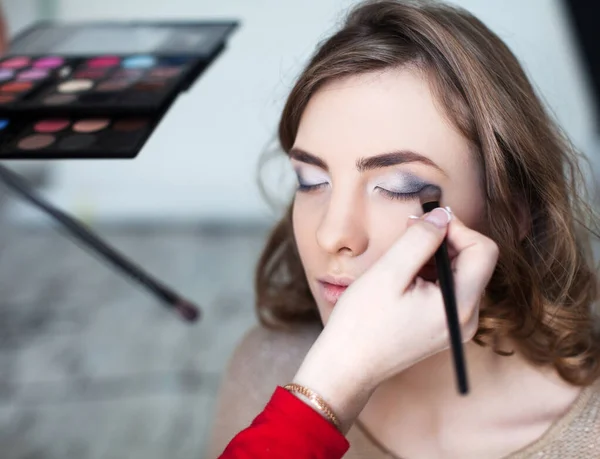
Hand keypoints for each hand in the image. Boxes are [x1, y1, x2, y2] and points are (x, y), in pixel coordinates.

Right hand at [293, 207, 498, 431]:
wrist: (348, 366)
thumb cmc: (362, 323)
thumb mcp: (389, 272)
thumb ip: (420, 239)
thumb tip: (442, 215)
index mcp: (459, 306)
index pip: (483, 250)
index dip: (457, 228)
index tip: (425, 222)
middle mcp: (467, 319)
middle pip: (474, 261)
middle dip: (444, 240)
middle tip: (409, 233)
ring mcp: (456, 326)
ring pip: (460, 273)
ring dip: (434, 257)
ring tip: (400, 260)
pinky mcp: (444, 328)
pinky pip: (448, 290)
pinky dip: (430, 274)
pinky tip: (403, 278)